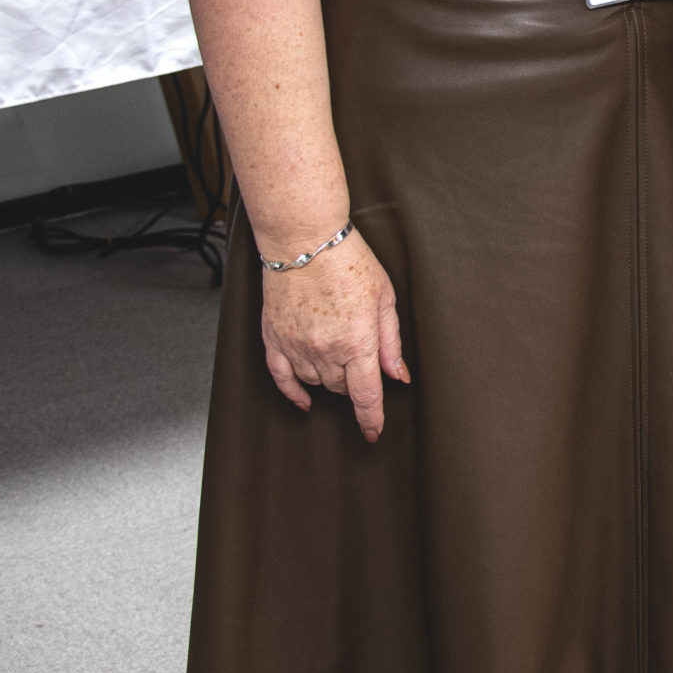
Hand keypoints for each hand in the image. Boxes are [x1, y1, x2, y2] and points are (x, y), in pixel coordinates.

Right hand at [260, 227, 408, 444]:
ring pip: (316, 382)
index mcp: (357, 341)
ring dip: (330, 379)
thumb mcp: (384, 298)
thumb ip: (390, 342)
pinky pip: (281, 377)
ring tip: (337, 354)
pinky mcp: (274, 338)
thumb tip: (398, 376)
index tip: (373, 432)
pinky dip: (294, 392)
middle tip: (359, 359)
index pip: (366, 396)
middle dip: (354, 383)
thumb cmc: (349, 261)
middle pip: (342, 388)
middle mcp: (325, 350)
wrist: (304, 239)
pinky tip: (304, 400)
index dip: (372, 419)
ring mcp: (296, 346)